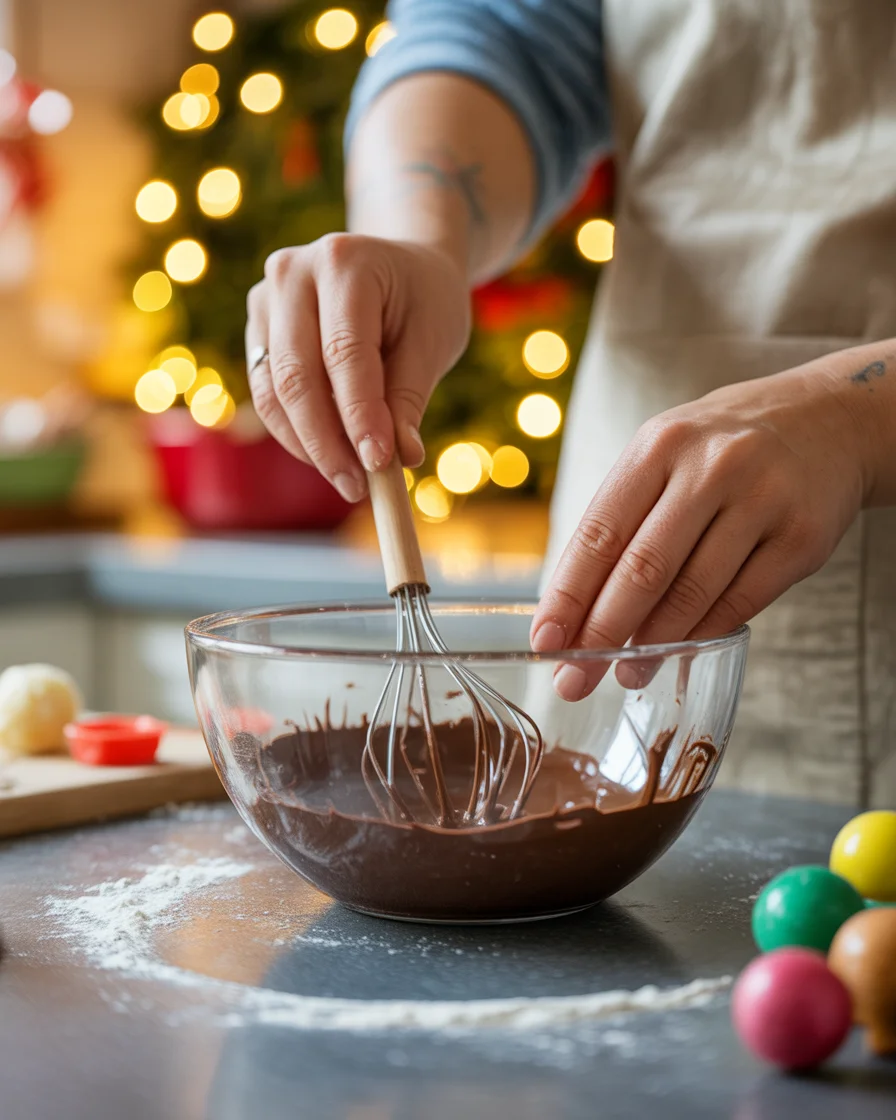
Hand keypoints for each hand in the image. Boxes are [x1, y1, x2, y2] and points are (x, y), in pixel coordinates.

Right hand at [246, 234, 470, 501]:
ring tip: (350, 478)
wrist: (399, 267)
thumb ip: (410, 397)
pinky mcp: (257, 329)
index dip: (359, 415)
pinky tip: (330, 455)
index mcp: (345, 261)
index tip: (379, 465)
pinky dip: (296, 432)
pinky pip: (267, 394)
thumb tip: (402, 457)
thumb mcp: (432, 341)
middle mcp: (293, 272)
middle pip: (297, 376)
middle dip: (327, 442)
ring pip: (275, 392)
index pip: (345, 353)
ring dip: (309, 445)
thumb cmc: (423, 301)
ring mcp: (266, 299)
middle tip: (358, 487)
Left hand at [530, 363, 870, 699]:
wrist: (828, 420)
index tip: (545, 641)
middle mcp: (710, 467)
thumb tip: (574, 608)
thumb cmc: (721, 451)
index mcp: (659, 446)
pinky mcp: (803, 537)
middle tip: (572, 679)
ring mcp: (762, 500)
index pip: (600, 532)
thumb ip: (624, 519)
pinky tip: (679, 654)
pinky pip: (741, 601)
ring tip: (624, 673)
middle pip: (642, 568)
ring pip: (692, 591)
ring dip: (652, 644)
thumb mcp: (665, 456)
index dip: (568, 594)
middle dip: (600, 633)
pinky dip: (703, 634)